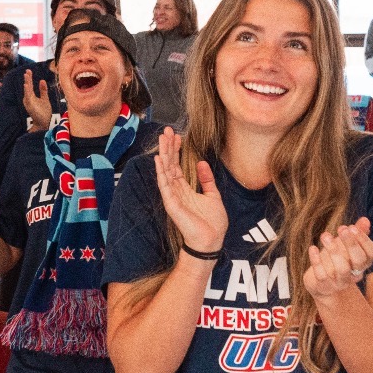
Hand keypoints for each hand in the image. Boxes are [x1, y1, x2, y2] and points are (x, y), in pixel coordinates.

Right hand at [22, 70, 53, 132]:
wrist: (44, 123)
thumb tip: (42, 80)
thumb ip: (43, 90)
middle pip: (27, 87)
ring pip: (27, 92)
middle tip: (27, 71)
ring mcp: (28, 103)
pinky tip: (27, 86)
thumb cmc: (43, 112)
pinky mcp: (30, 107)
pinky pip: (28, 98)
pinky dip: (27, 92)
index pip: (30, 85)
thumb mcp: (44, 99)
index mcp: (31, 96)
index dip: (29, 78)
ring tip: (27, 76)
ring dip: (27, 84)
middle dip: (27, 79)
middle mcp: (28, 99)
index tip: (28, 70)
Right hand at [153, 128, 225, 258]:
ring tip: (163, 138)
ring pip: (166, 171)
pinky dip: (161, 172)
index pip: (178, 166)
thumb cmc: (212, 223)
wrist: (211, 241)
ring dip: (164, 153)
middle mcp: (176, 191)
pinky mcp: (172, 204)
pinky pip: (164, 185)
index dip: (177, 150)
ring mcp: (172, 197)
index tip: (178, 135)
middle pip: (170, 165)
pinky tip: (159, 159)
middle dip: (168, 147)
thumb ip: (207, 180)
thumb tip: (202, 162)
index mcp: (185, 189)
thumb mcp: (213, 196)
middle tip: (166, 130)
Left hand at [304, 218, 372, 299]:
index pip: (372, 253)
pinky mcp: (325, 286)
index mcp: (363, 262)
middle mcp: (354, 273)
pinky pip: (322, 275)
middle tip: (341, 228)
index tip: (352, 227)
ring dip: (333, 250)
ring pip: (342, 268)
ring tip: (325, 235)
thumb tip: (365, 219)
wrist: (322, 285)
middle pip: (359, 260)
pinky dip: (317, 261)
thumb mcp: (345, 245)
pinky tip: (312, 248)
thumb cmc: (336, 260)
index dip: (364, 240)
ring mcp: (340, 282)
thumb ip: (356, 233)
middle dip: (351, 243)